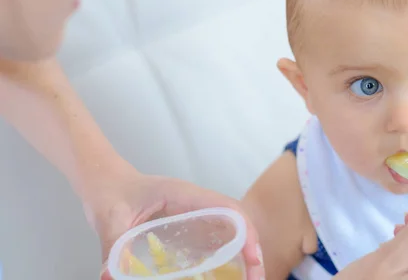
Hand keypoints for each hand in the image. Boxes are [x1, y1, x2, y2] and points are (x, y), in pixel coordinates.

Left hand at [91, 171, 263, 279]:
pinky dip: (228, 255)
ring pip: (230, 229)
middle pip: (236, 220)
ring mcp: (194, 212)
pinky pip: (216, 237)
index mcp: (184, 194)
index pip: (227, 208)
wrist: (105, 181)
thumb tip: (110, 277)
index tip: (253, 258)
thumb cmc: (110, 192)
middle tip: (256, 278)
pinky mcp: (189, 224)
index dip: (245, 232)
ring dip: (243, 253)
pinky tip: (227, 275)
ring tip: (249, 278)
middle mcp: (196, 201)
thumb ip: (112, 248)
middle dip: (251, 248)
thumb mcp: (110, 220)